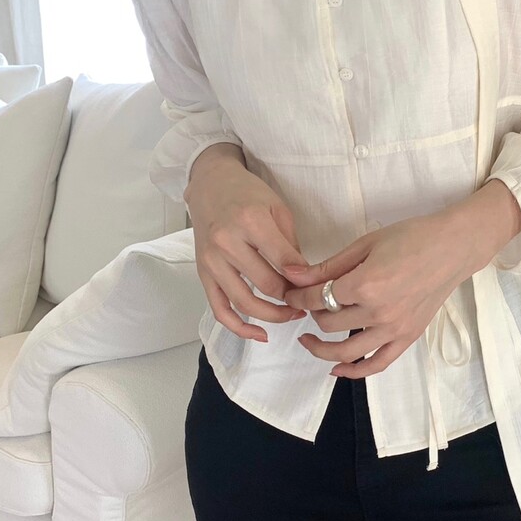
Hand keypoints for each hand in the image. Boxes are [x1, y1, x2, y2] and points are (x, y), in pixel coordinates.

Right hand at [185, 146, 309, 341]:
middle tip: (308, 301)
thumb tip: (305, 280)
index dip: (305, 280)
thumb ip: (291, 246)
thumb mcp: (278, 209)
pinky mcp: (203, 273)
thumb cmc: (248, 194)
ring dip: (272, 316)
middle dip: (292, 298)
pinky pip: (220, 309)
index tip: (318, 287)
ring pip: (244, 303)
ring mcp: (212, 261)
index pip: (285, 262)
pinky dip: (239, 328)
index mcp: (251, 221)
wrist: (210, 185)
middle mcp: (227, 243)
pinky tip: (260, 334)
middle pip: (267, 286)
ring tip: (292, 316)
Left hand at [280, 213, 473, 376]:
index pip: (318, 297)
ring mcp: (394, 329)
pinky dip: (354, 372)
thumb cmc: (411, 238)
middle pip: (328, 323)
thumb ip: (328, 266)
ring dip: (321, 349)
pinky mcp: (407, 338)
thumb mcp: (365, 244)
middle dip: (312, 313)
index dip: (299, 296)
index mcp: (365, 284)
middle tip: (307, 304)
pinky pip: (377, 364)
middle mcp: (377, 312)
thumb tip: (292, 275)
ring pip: (345, 352)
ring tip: (308, 340)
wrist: (453, 247)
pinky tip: (336, 369)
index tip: (291, 292)